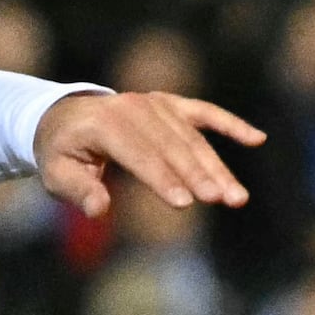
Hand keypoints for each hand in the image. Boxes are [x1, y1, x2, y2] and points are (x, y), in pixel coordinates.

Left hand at [34, 88, 261, 220]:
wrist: (62, 115)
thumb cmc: (61, 152)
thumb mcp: (57, 174)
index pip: (140, 154)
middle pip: (173, 146)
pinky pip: (205, 114)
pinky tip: (257, 139)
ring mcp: (155, 104)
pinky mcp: (170, 105)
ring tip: (237, 196)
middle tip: (224, 200)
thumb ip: (78, 190)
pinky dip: (230, 125)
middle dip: (200, 174)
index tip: (186, 203)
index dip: (163, 179)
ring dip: (217, 166)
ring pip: (192, 138)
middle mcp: (134, 108)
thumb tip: (99, 209)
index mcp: (105, 124)